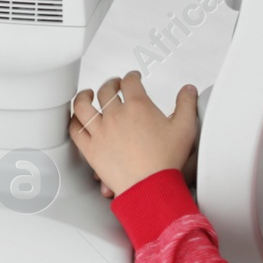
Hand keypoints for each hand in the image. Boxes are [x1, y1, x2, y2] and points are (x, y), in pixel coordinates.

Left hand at [68, 71, 198, 197]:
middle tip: (114, 85)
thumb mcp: (185, 128)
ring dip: (84, 96)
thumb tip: (188, 90)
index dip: (131, 76)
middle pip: (107, 90)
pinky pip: (75, 130)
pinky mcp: (91, 149)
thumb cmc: (167, 161)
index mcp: (138, 106)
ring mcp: (100, 131)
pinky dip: (74, 121)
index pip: (130, 82)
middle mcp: (116, 115)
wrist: (151, 186)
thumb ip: (187, 104)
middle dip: (111, 84)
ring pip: (83, 106)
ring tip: (87, 94)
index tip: (133, 77)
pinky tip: (76, 119)